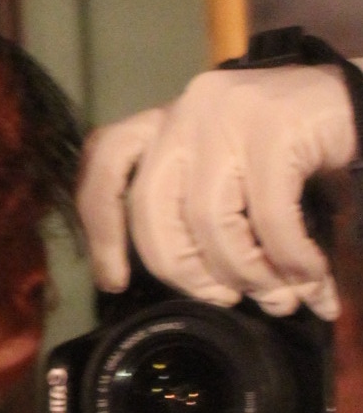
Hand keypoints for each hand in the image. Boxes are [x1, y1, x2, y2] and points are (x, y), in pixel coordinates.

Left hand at [78, 65, 357, 319]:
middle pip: (154, 211)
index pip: (106, 164)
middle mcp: (187, 112)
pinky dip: (289, 258)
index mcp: (167, 125)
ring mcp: (228, 114)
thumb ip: (200, 217)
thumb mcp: (233, 177)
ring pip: (210, 220)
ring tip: (279, 297)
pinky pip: (269, 217)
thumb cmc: (294, 151)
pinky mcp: (276, 126)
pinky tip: (309, 275)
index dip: (102, 229)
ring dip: (247, 273)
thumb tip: (202, 290)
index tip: (114, 281)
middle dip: (186, 272)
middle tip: (223, 300)